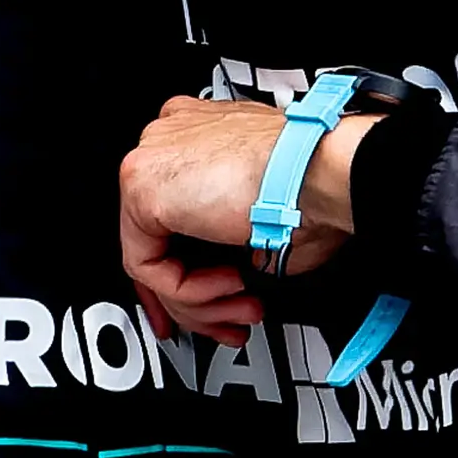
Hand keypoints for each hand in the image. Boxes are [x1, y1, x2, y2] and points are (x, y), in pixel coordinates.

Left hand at [118, 96, 373, 344]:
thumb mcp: (261, 216)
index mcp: (196, 137)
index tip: (203, 302)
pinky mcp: (140, 186)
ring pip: (152, 258)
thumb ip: (230, 238)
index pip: (165, 213)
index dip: (183, 267)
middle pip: (155, 239)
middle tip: (229, 320)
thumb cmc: (311, 182)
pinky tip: (233, 284)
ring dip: (202, 301)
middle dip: (193, 299)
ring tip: (243, 306)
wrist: (317, 171)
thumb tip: (237, 267)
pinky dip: (191, 291)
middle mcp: (167, 141)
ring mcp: (150, 159)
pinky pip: (148, 265)